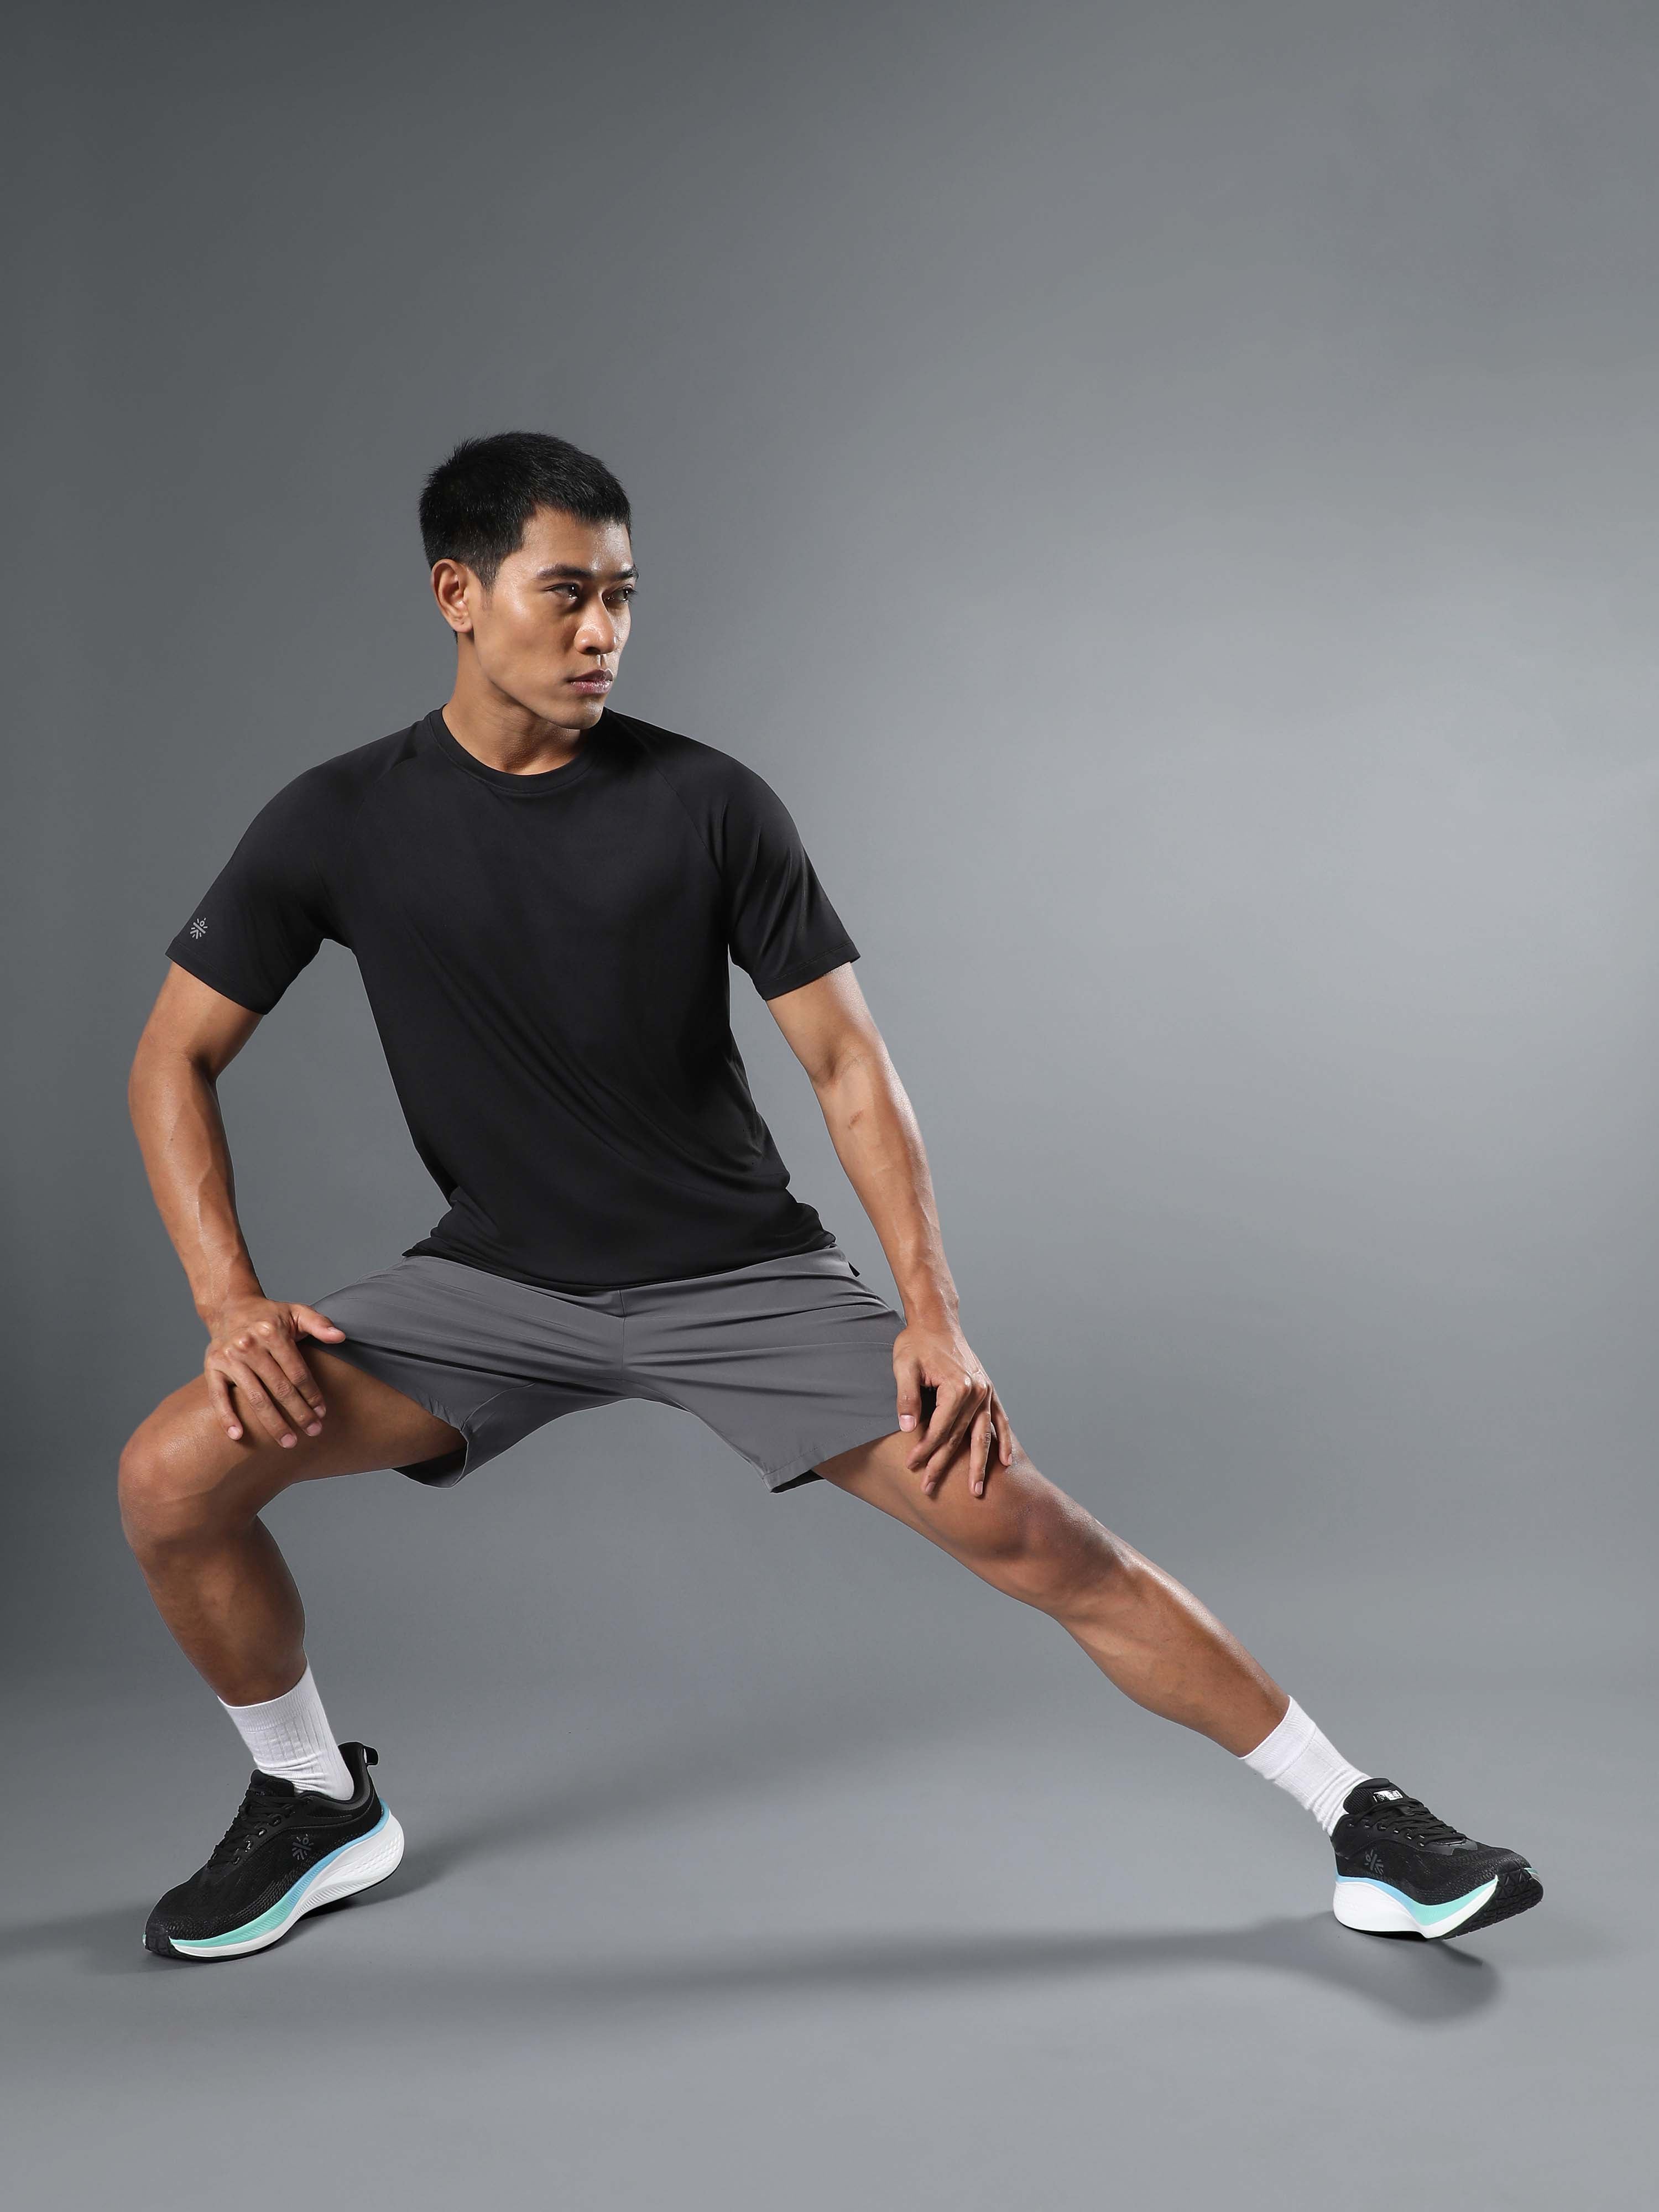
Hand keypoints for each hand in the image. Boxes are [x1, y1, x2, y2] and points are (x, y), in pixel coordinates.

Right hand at [202, 1297, 345, 1447]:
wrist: (229, 1307)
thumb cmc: (269, 1315)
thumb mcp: (296, 1312)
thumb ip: (319, 1323)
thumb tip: (340, 1336)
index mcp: (271, 1332)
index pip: (297, 1371)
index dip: (312, 1394)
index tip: (323, 1413)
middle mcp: (248, 1345)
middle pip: (279, 1388)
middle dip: (299, 1414)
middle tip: (313, 1432)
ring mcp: (229, 1357)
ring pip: (255, 1398)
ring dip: (273, 1423)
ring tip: (289, 1442)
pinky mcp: (212, 1367)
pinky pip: (219, 1396)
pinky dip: (227, 1417)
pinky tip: (239, 1436)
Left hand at [893, 1318, 1013, 1498]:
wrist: (936, 1322)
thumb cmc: (916, 1343)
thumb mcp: (904, 1366)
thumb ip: (906, 1397)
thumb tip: (907, 1428)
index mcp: (957, 1386)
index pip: (939, 1429)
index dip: (924, 1450)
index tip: (911, 1467)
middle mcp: (977, 1391)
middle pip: (959, 1438)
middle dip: (944, 1465)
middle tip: (930, 1488)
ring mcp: (986, 1392)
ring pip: (983, 1435)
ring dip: (979, 1465)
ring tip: (977, 1490)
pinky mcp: (988, 1390)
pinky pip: (1000, 1420)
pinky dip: (1004, 1440)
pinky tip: (1006, 1462)